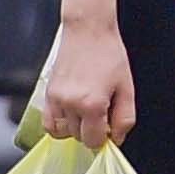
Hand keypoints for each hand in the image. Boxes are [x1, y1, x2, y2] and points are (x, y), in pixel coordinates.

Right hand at [39, 16, 135, 147]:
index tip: (109, 130)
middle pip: (79, 137)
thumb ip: (124, 118)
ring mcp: (55, 99)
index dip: (104, 138)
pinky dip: (59, 124)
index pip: (93, 141)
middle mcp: (70, 104)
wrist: (88, 32)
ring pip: (63, 132)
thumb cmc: (109, 55)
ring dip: (76, 127)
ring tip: (88, 110)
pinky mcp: (47, 94)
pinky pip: (48, 123)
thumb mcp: (127, 88)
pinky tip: (73, 113)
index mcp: (92, 104)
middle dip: (92, 131)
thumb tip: (117, 138)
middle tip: (102, 112)